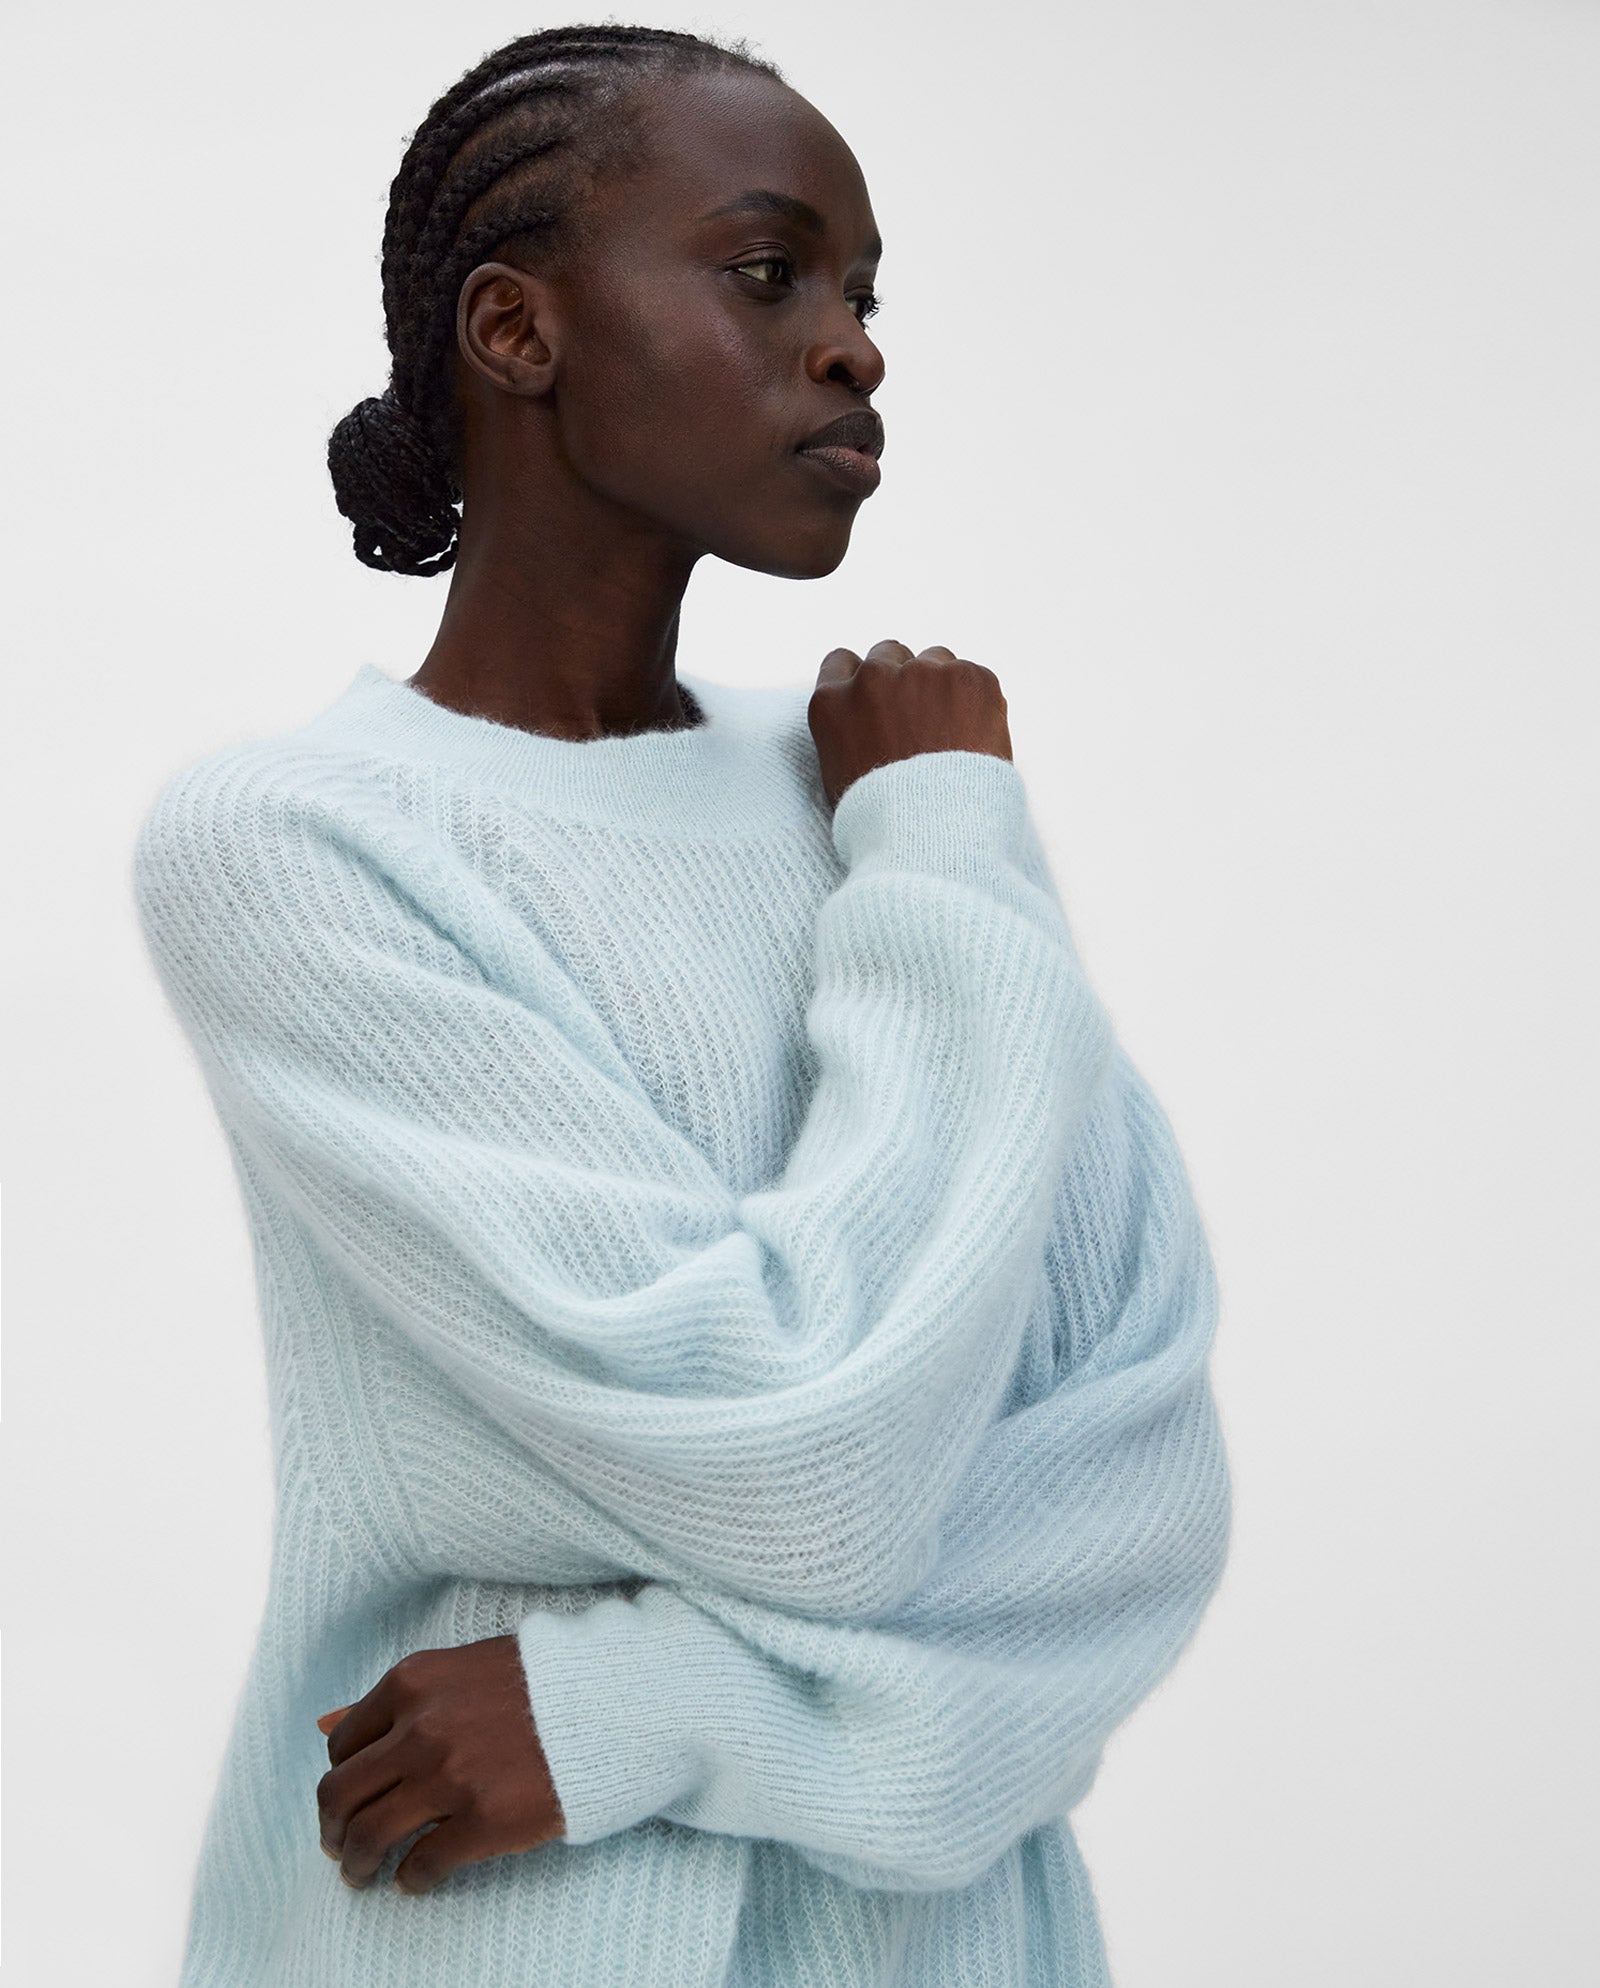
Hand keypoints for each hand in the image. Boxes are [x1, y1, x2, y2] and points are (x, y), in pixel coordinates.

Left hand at [316, 1634, 563, 1894]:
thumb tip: (324, 1724)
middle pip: (341, 1795)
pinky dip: (410, 1880)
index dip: (340, 1777)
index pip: (343, 1744)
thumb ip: (397, 1700)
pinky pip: (422, 1865)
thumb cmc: (539, 1680)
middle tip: (340, 1849)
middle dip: (332, 1831)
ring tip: (364, 1876)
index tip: (348, 1799)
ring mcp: (450, 1777)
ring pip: (370, 1836)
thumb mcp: (460, 1670)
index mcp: (412, 1683)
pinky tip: (416, 1880)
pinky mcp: (483, 1822)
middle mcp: (421, 1729)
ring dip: (357, 1865)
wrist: (609, 1700)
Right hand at [808, 640, 1012, 810]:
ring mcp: (923, 674)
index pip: (842, 663)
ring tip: (953, 734)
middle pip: (889, 654)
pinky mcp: (970, 678)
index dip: (862, 680)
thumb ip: (847, 736)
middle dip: (903, 681)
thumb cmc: (888, 823)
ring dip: (941, 687)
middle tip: (922, 721)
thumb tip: (867, 726)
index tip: (879, 698)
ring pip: (935, 661)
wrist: (936, 835)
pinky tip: (977, 738)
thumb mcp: (840, 780)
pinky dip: (978, 702)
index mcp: (834, 703)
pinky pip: (974, 677)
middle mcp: (874, 678)